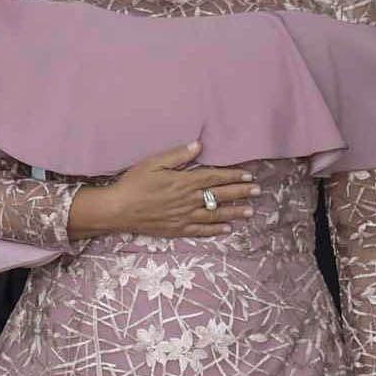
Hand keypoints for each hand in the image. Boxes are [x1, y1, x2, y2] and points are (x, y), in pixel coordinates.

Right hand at [68, 141, 256, 240]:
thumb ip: (178, 155)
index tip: (249, 175)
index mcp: (184, 181)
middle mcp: (188, 200)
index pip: (214, 177)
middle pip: (220, 195)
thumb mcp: (153, 163)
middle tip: (257, 191)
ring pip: (215, 214)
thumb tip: (199, 145)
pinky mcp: (177, 229)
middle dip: (240, 192)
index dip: (233, 176)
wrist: (117, 210)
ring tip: (250, 212)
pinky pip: (201, 230)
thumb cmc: (133, 183)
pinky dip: (215, 230)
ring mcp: (184, 216)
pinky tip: (227, 229)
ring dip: (234, 212)